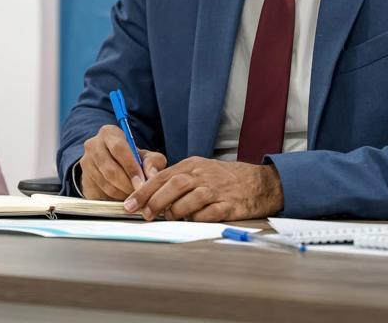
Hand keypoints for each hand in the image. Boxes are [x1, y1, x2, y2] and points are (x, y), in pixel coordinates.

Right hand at [78, 124, 165, 200]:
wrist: (111, 164)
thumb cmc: (131, 158)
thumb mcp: (145, 155)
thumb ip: (153, 162)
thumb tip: (152, 175)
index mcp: (109, 133)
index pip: (119, 148)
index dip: (131, 167)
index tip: (141, 182)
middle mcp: (93, 145)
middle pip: (111, 169)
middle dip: (128, 185)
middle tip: (139, 193)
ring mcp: (86, 163)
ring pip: (106, 184)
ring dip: (122, 193)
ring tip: (134, 195)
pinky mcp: (84, 179)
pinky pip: (100, 193)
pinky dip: (114, 199)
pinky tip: (123, 197)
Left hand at [123, 157, 282, 221]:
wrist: (258, 182)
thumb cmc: (223, 178)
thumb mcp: (198, 170)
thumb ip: (176, 180)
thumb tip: (148, 196)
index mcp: (191, 165)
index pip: (161, 176)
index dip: (143, 191)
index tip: (129, 204)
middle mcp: (202, 175)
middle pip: (174, 186)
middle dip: (155, 202)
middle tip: (146, 215)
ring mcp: (216, 190)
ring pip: (189, 200)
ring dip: (176, 212)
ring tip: (171, 218)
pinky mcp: (229, 205)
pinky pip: (209, 213)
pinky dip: (198, 219)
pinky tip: (194, 220)